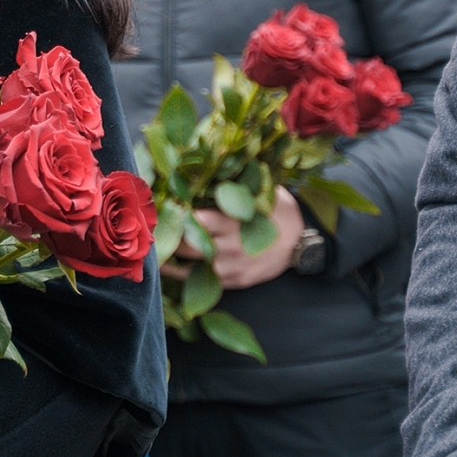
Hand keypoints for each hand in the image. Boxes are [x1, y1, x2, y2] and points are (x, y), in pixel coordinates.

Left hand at [166, 193, 302, 289]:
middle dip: (170, 238)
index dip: (177, 215)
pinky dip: (186, 275)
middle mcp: (232, 246)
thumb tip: (202, 174)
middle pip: (189, 245)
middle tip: (153, 231)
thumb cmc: (277, 211)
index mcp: (235, 222)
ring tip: (153, 251)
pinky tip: (170, 268)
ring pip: (192, 268)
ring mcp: (234, 267)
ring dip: (172, 260)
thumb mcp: (259, 194)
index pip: (198, 220)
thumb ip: (232, 190)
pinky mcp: (236, 281)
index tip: (161, 209)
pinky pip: (204, 282)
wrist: (303, 241)